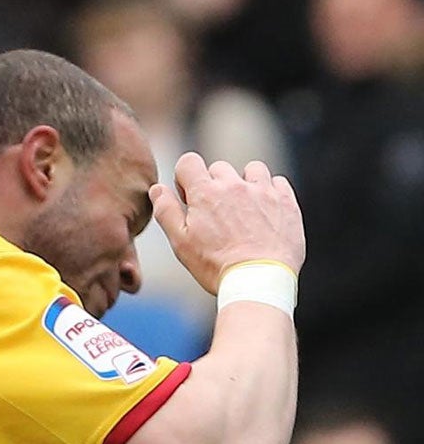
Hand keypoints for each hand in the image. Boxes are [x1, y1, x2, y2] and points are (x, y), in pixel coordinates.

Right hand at [149, 153, 304, 296]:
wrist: (258, 283)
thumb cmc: (216, 266)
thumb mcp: (181, 242)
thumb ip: (165, 210)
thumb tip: (157, 188)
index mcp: (205, 192)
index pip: (189, 161)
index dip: (186, 178)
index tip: (191, 199)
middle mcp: (233, 185)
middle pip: (219, 168)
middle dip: (215, 185)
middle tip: (219, 213)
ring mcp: (262, 191)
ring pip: (252, 170)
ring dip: (246, 182)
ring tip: (246, 208)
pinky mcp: (286, 203)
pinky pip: (278, 182)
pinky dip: (271, 191)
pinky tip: (266, 211)